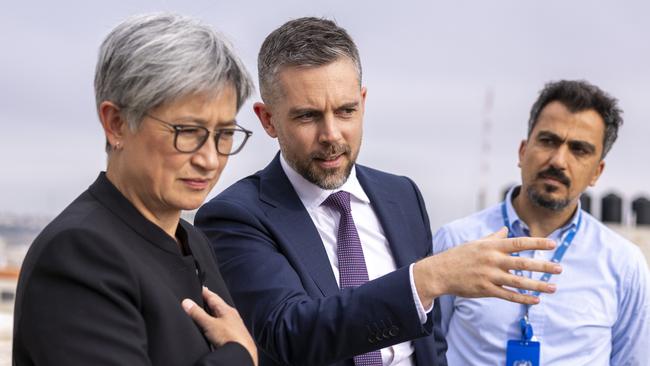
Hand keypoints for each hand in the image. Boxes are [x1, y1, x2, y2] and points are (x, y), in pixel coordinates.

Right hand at [182, 287, 257, 365]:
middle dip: (209, 302)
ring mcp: (233, 325)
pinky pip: (222, 326)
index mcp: (227, 309)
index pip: (213, 296)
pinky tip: (213, 328)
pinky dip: (216, 324)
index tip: (200, 287)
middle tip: (202, 298)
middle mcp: (232, 316)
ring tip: (205, 312)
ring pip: (221, 316)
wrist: (243, 352)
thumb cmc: (231, 337)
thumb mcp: (210, 324)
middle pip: (218, 306)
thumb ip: (197, 314)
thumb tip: (187, 302)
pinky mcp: (233, 335)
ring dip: (212, 314)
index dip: (205, 292)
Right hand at [415, 227, 561, 307]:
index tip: (553, 244)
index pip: (519, 243)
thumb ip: (493, 237)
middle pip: (523, 263)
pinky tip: (535, 300)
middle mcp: (493, 260)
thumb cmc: (459, 256)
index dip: (537, 243)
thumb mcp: (476, 243)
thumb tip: (505, 230)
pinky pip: (508, 295)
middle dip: (543, 266)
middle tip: (559, 268)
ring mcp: (489, 276)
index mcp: (492, 246)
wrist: (440, 272)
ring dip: (537, 285)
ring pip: (518, 282)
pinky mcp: (486, 290)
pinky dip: (523, 298)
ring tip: (553, 287)